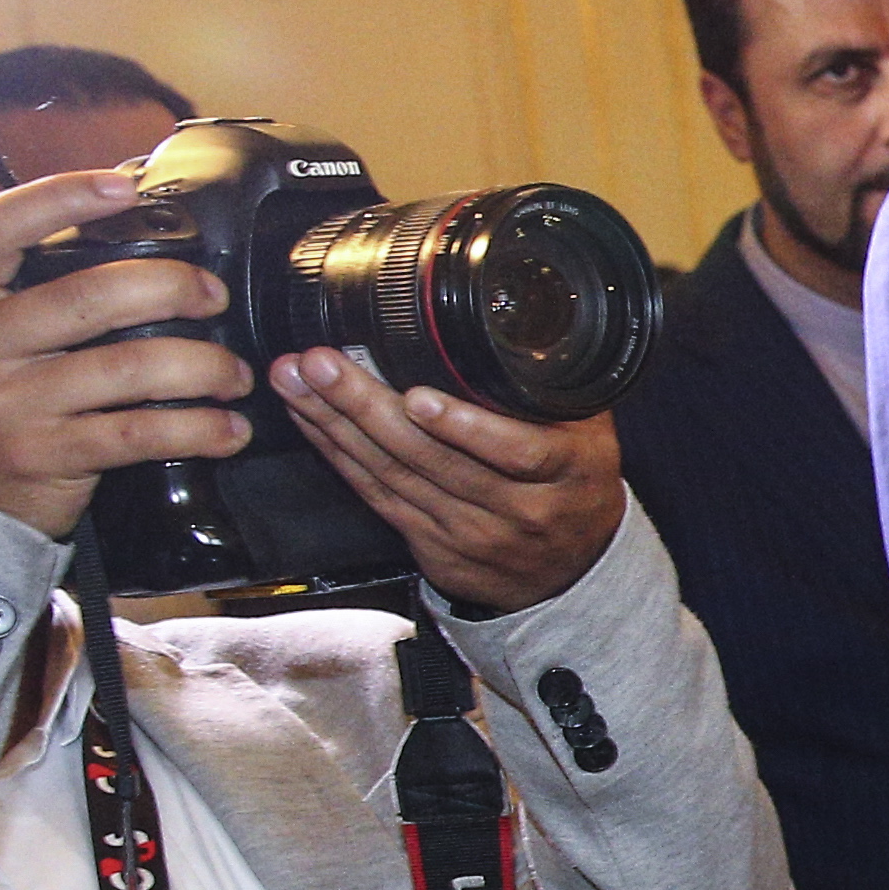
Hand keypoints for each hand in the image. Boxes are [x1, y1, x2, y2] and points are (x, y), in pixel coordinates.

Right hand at [0, 174, 252, 536]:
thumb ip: (25, 296)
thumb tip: (118, 237)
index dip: (59, 198)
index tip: (122, 186)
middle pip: (87, 296)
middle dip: (172, 287)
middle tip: (214, 295)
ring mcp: (3, 403)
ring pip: (127, 366)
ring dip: (203, 366)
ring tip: (233, 374)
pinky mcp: (40, 456)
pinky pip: (138, 434)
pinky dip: (198, 429)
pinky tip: (226, 429)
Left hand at [272, 349, 624, 609]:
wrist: (573, 569)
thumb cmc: (576, 484)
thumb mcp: (590, 435)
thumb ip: (553, 389)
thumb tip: (517, 320)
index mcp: (567, 474)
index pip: (519, 451)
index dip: (464, 426)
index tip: (418, 395)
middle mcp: (520, 510)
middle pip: (432, 460)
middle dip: (366, 407)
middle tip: (322, 365)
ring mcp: (472, 535)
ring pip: (393, 477)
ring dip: (336, 425)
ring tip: (298, 381)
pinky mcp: (433, 549)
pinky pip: (377, 499)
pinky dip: (339, 457)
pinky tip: (313, 422)